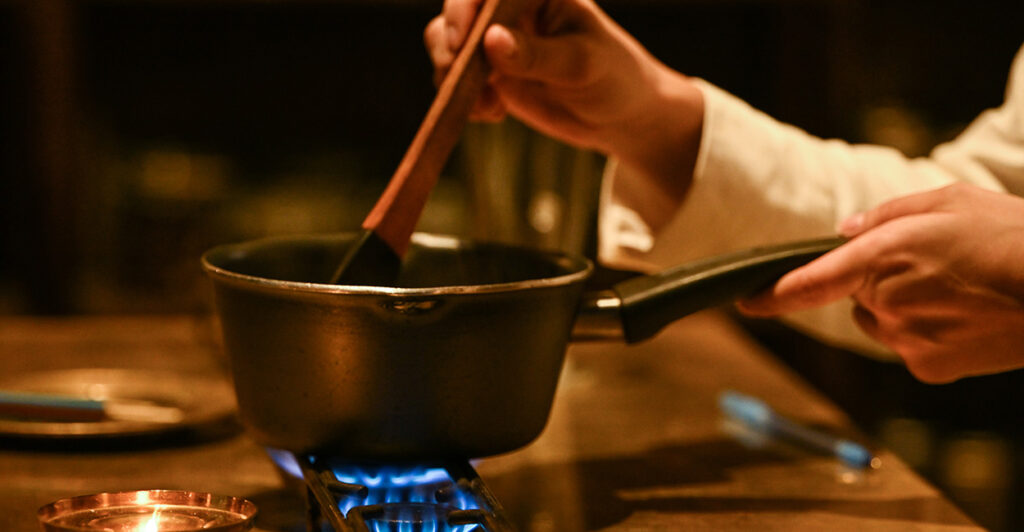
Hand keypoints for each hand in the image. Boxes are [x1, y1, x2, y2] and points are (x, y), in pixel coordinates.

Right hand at [424, 0, 703, 201]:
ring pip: (443, 38)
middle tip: (465, 79)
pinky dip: (460, 95)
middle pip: (457, 6)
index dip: (465, 5)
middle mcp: (511, 5)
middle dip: (452, 43)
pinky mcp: (486, 68)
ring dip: (452, 72)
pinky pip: (451, 73)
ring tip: (487, 105)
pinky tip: (493, 113)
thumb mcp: (581, 65)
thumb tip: (491, 41)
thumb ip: (536, 55)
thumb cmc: (613, 79)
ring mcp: (495, 36)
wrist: (618, 117)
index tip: (465, 42)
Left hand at [738, 183, 1023, 382]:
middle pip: (857, 295)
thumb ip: (885, 216)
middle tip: (933, 266)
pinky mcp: (928, 368)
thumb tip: (843, 232)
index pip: (811, 282)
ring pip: (879, 322)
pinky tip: (964, 315)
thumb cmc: (1009, 234)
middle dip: (878, 281)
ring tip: (956, 288)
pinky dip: (925, 333)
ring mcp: (906, 340)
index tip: (746, 302)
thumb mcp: (947, 201)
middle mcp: (886, 303)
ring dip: (899, 307)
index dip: (774, 295)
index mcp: (882, 257)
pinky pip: (907, 346)